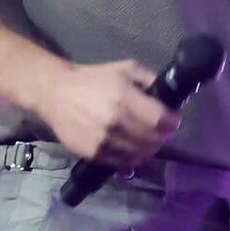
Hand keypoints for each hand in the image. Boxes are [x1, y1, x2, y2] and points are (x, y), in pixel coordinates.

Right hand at [37, 59, 179, 163]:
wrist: (56, 93)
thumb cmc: (93, 79)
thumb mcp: (125, 68)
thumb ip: (149, 79)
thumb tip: (169, 96)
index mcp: (124, 98)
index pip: (159, 119)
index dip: (171, 122)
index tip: (173, 120)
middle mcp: (115, 122)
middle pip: (152, 139)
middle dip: (162, 136)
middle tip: (163, 132)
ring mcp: (103, 140)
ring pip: (139, 153)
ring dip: (149, 148)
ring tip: (149, 141)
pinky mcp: (93, 153)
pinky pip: (122, 162)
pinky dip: (132, 157)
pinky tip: (132, 148)